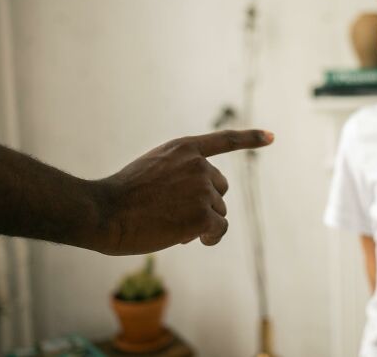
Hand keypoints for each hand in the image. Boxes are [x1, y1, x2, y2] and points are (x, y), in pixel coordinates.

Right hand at [95, 129, 273, 254]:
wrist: (104, 212)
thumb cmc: (120, 196)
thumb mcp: (151, 170)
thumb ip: (179, 174)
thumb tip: (207, 209)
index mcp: (183, 148)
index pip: (224, 140)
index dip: (251, 138)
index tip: (272, 136)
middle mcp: (197, 164)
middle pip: (219, 189)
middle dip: (204, 204)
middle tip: (174, 214)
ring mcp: (201, 189)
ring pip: (218, 212)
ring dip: (202, 223)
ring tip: (171, 225)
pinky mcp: (202, 215)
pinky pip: (219, 230)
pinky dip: (210, 238)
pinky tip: (191, 240)